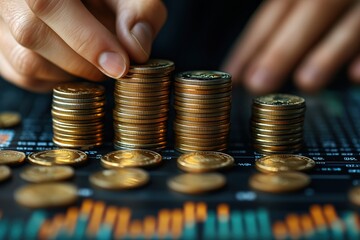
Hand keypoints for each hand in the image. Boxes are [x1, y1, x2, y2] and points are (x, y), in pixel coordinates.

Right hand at [0, 0, 166, 91]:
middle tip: (114, 66)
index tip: (120, 66)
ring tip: (95, 61)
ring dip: (71, 72)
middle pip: (32, 34)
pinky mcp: (2, 46)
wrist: (86, 0)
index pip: (47, 4)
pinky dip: (55, 79)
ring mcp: (0, 22)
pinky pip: (22, 75)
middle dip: (83, 61)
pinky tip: (74, 64)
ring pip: (25, 60)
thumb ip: (139, 13)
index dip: (87, 40)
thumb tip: (135, 50)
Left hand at [223, 0, 359, 93]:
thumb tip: (252, 53)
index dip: (253, 43)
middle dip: (282, 49)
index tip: (234, 73)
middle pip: (309, 10)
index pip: (275, 10)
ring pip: (352, 20)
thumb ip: (285, 11)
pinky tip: (356, 76)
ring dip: (329, 52)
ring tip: (306, 83)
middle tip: (259, 84)